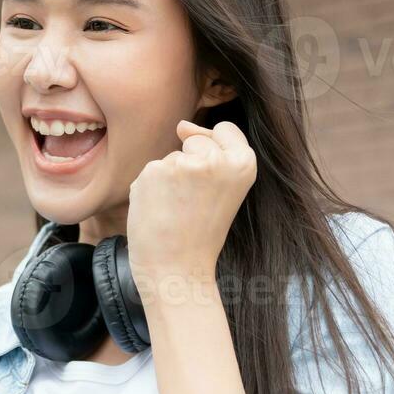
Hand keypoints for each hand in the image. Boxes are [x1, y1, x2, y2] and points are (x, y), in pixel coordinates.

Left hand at [126, 119, 256, 282]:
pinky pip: (150, 171)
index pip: (225, 130)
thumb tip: (182, 125)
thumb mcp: (224, 189)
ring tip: (175, 211)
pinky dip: (149, 189)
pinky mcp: (154, 171)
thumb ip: (213, 153)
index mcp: (244, 163)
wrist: (176, 268)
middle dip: (189, 168)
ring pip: (171, 158)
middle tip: (193, 205)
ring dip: (168, 180)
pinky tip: (157, 211)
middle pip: (195, 143)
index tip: (210, 180)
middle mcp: (216, 159)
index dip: (214, 153)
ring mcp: (183, 164)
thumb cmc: (200, 234)